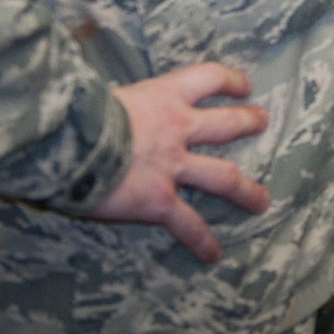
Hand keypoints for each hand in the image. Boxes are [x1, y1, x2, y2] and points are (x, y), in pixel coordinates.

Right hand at [93, 63, 270, 261]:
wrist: (70, 142)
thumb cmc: (78, 112)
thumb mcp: (105, 95)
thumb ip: (118, 102)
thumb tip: (106, 102)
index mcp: (165, 95)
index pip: (209, 78)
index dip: (231, 81)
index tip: (245, 86)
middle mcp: (178, 128)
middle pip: (226, 125)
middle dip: (248, 123)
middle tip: (262, 122)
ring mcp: (173, 167)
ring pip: (222, 177)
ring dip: (245, 190)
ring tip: (262, 201)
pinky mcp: (159, 201)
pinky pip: (188, 224)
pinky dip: (202, 241)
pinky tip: (213, 255)